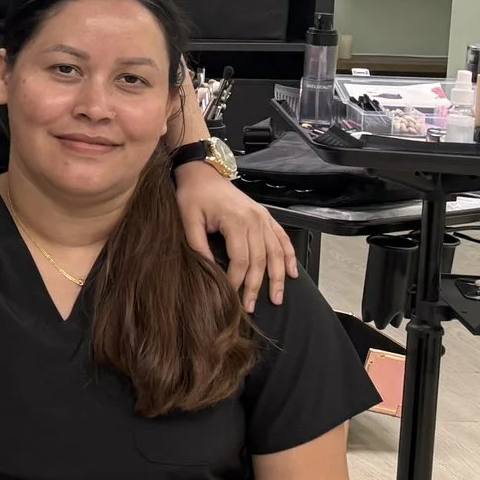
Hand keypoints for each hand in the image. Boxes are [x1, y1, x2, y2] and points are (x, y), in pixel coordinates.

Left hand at [174, 162, 295, 309]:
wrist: (204, 172)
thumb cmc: (194, 195)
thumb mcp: (188, 219)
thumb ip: (197, 244)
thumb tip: (209, 270)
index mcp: (236, 221)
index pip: (240, 259)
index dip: (236, 280)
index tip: (230, 296)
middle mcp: (255, 220)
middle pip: (260, 260)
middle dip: (256, 286)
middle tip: (250, 307)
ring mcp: (263, 218)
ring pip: (276, 253)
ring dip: (278, 278)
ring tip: (276, 299)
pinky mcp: (266, 217)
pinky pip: (282, 239)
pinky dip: (289, 257)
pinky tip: (292, 274)